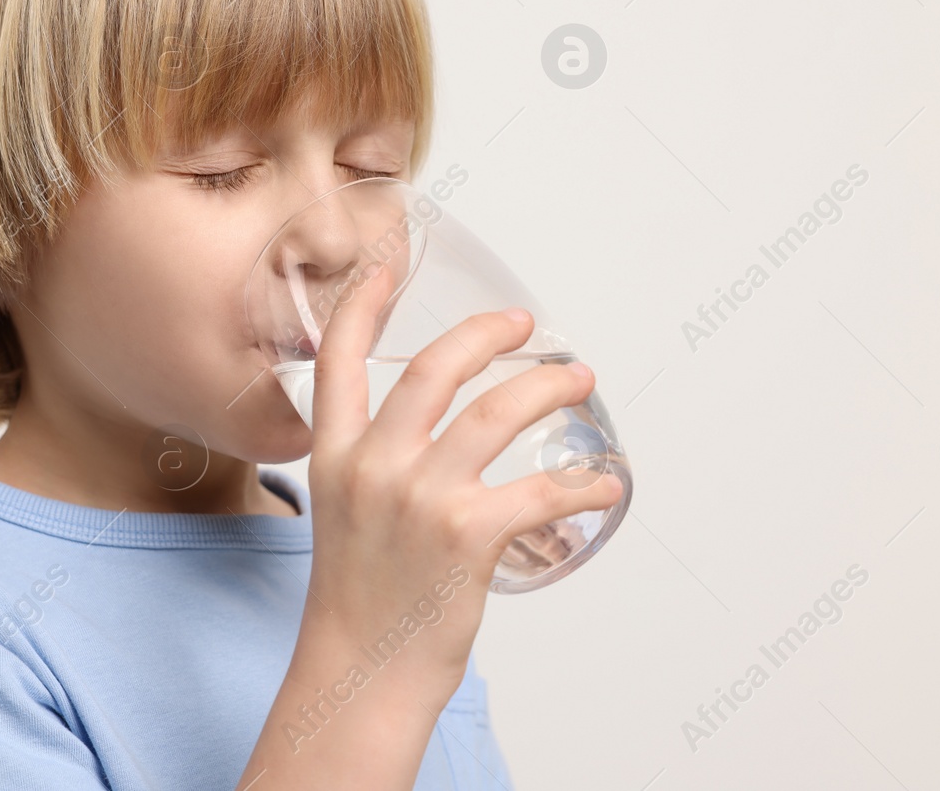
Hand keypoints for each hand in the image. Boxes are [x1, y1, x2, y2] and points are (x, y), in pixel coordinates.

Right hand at [300, 260, 624, 686]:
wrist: (364, 670)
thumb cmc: (363, 600)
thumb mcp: (347, 516)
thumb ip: (376, 468)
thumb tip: (436, 440)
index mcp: (336, 458)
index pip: (337, 361)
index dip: (362, 307)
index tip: (384, 268)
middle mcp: (374, 466)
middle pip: (434, 368)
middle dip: (486, 334)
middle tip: (524, 326)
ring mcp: (421, 497)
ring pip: (497, 411)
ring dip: (548, 388)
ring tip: (578, 381)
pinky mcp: (468, 533)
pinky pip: (542, 489)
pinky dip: (584, 484)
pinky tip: (602, 485)